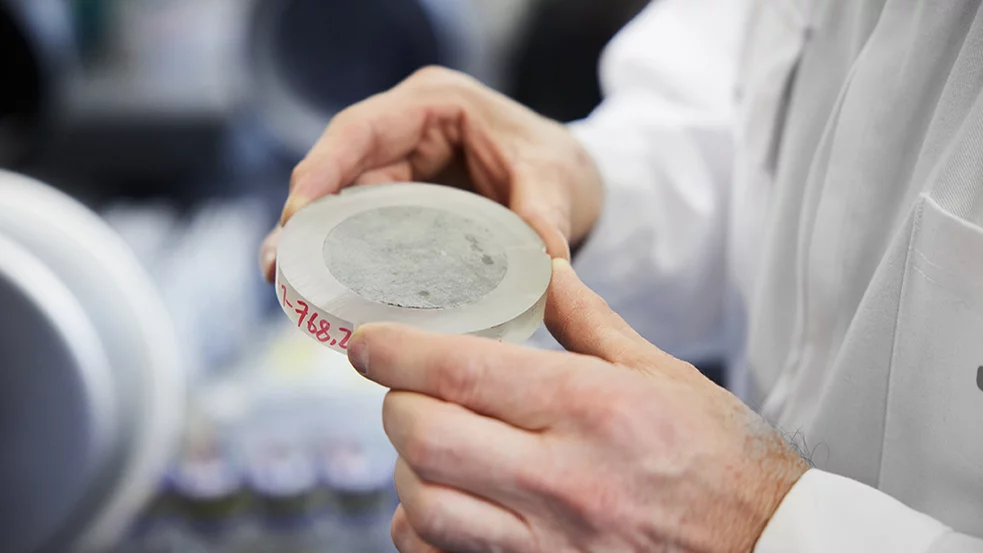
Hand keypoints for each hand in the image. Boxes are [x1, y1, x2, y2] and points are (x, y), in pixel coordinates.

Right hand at [259, 67, 603, 280]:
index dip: (323, 169)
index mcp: (435, 104)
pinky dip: (342, 253)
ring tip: (286, 285)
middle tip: (277, 265)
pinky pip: (363, 225)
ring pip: (343, 201)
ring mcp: (402, 166)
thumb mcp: (556, 179)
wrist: (575, 183)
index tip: (298, 214)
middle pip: (339, 169)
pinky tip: (322, 289)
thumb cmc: (560, 165)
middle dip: (305, 216)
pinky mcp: (405, 201)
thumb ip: (546, 214)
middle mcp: (408, 131)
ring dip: (313, 241)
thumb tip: (547, 264)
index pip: (362, 131)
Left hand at [347, 259, 807, 552]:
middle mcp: (562, 478)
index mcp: (590, 407)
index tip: (367, 341)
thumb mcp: (660, 372)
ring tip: (426, 445)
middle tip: (403, 389)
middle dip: (394, 404)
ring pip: (424, 506)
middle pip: (423, 436)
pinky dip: (423, 528)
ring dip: (406, 468)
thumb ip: (588, 320)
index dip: (394, 350)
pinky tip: (443, 502)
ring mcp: (549, 543)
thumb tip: (543, 268)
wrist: (766, 547)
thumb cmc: (721, 457)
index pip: (460, 370)